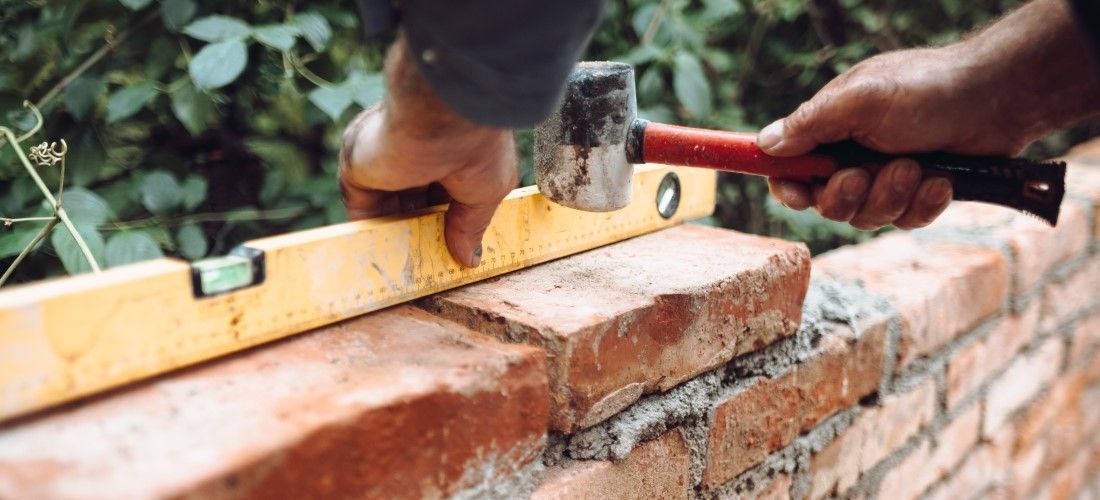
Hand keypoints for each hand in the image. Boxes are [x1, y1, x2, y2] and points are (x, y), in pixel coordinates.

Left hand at [339, 36, 517, 267]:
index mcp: (446, 147)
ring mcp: (383, 159)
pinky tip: (384, 263)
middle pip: (414, 201)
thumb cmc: (475, 142)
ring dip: (398, 239)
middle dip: (424, 232)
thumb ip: (473, 225)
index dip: (450, 219)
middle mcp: (412, 150)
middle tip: (434, 265)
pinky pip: (362, 212)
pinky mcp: (357, 169)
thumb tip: (470, 259)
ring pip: (387, 208)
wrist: (440, 114)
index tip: (456, 247)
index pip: (444, 190)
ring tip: (411, 273)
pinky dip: (372, 238)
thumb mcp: (488, 190)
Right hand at [757, 46, 977, 229]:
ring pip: (866, 217)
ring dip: (891, 196)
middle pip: (826, 203)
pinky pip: (905, 219)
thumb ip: (811, 123)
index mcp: (830, 129)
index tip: (799, 194)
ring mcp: (886, 177)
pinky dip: (923, 203)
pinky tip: (941, 180)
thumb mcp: (862, 99)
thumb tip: (765, 143)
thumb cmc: (928, 88)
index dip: (788, 187)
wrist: (998, 99)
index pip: (790, 168)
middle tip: (863, 175)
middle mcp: (853, 155)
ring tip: (917, 167)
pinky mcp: (918, 194)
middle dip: (847, 195)